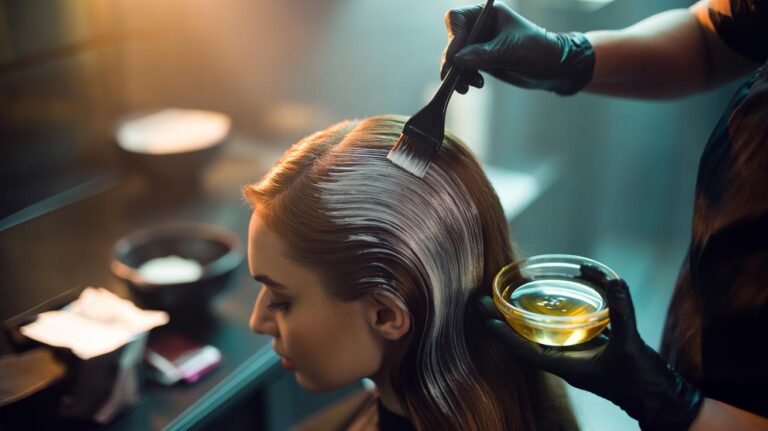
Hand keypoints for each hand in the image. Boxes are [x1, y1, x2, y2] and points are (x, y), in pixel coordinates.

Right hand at [441, 2, 594, 94]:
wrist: (553, 68)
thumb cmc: (539, 50)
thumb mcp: (511, 51)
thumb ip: (484, 54)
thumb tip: (456, 60)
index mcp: (487, 14)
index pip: (457, 19)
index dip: (453, 39)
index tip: (455, 60)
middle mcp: (480, 27)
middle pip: (453, 41)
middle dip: (453, 62)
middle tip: (457, 80)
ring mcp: (479, 44)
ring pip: (455, 58)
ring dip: (458, 74)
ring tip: (470, 85)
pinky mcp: (480, 61)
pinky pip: (462, 69)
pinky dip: (464, 78)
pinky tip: (476, 84)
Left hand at [477, 269, 702, 429]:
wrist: (663, 400)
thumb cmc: (643, 380)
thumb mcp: (631, 344)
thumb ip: (621, 312)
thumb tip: (613, 280)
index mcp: (568, 368)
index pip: (526, 351)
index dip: (504, 336)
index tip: (485, 319)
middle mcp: (567, 363)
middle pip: (526, 340)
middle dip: (504, 323)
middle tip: (482, 302)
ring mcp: (578, 358)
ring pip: (542, 337)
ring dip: (522, 321)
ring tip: (503, 301)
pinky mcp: (591, 352)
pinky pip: (563, 334)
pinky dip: (551, 320)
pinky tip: (548, 303)